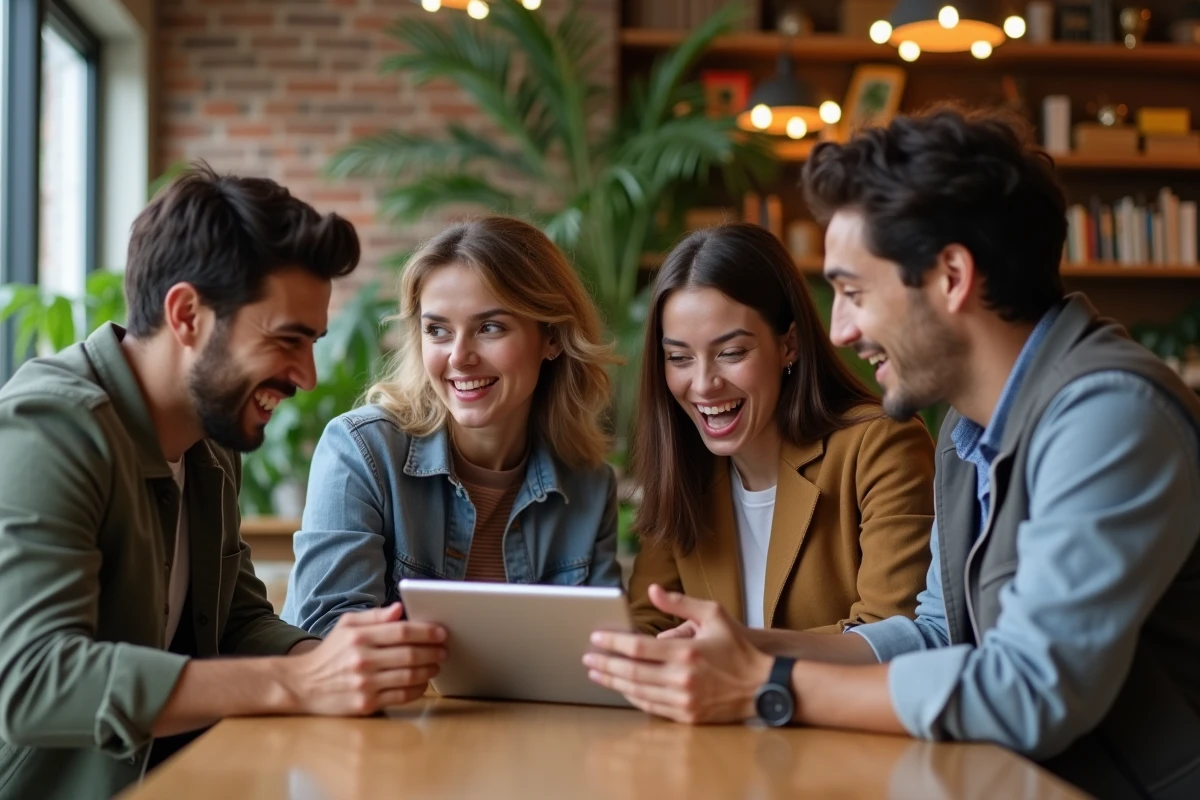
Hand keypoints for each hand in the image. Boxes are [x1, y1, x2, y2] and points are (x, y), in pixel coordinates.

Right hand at [281, 603, 446, 715]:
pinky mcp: (366, 704)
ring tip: (437, 664)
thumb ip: (375, 616)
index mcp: (359, 636)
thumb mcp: (346, 625)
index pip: (402, 631)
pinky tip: (423, 682)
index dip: (426, 631)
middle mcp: (362, 659)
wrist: (303, 685)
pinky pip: (401, 696)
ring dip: (429, 670)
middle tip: (444, 649)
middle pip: (409, 654)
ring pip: (409, 676)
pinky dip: (417, 689)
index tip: (442, 632)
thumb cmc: (330, 652)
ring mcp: (365, 684)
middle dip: (433, 651)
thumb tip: (400, 609)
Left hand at [584, 584, 771, 723]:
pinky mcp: (687, 716)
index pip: (638, 647)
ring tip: (596, 672)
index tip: (595, 638)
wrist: (763, 686)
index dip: (613, 643)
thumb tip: (652, 590)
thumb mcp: (714, 615)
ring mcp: (684, 700)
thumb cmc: (738, 648)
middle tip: (587, 657)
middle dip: (605, 664)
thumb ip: (680, 603)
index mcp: (686, 652)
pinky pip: (651, 707)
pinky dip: (633, 697)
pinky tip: (622, 688)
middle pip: (631, 672)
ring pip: (638, 692)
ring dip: (613, 682)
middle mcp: (682, 678)